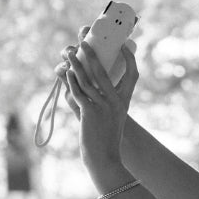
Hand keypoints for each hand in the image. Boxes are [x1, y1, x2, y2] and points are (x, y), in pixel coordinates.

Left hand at [62, 37, 138, 181]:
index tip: (124, 46)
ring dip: (75, 64)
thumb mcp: (108, 117)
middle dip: (92, 53)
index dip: (130, 59)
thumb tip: (79, 81)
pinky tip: (65, 72)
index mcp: (124, 102)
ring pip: (87, 80)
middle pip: (104, 71)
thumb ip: (96, 100)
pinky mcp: (89, 114)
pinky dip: (70, 81)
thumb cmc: (105, 139)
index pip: (133, 74)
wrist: (104, 159)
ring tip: (68, 52)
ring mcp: (103, 108)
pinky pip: (78, 93)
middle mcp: (116, 102)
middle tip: (84, 39)